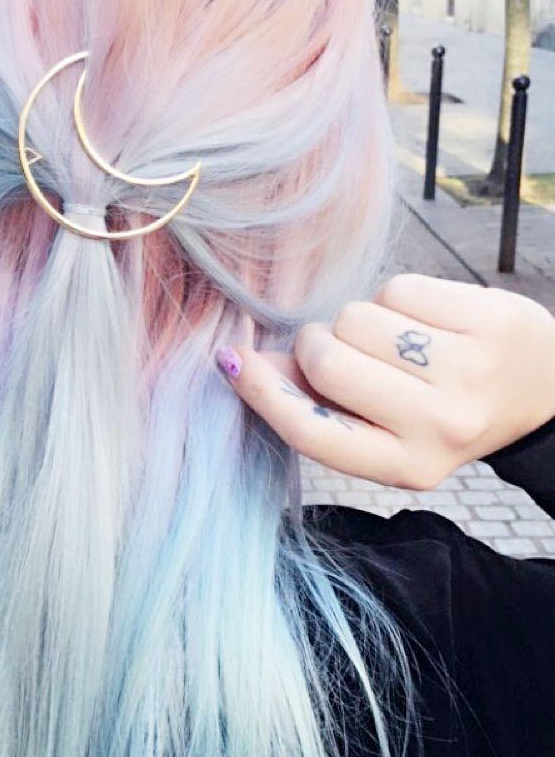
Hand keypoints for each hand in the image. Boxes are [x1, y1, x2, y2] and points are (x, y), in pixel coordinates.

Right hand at [215, 274, 554, 489]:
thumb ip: (319, 407)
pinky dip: (398, 297)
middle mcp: (439, 428)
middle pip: (328, 361)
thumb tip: (243, 365)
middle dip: (316, 342)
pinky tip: (424, 320)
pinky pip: (398, 288)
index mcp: (406, 468)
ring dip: (359, 319)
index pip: (313, 432)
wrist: (540, 391)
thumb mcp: (384, 433)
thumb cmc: (440, 411)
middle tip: (336, 347)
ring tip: (392, 339)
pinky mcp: (489, 321)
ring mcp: (468, 372)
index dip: (262, 393)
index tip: (232, 361)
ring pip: (358, 317)